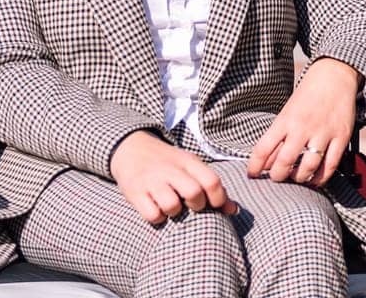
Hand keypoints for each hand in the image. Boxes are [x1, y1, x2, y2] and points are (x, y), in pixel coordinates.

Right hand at [110, 130, 238, 226]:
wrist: (131, 148)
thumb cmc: (168, 163)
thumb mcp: (190, 167)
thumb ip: (211, 186)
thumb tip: (234, 210)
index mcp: (188, 161)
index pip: (212, 181)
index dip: (218, 199)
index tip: (213, 205)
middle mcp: (171, 169)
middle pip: (194, 193)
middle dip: (196, 205)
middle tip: (190, 204)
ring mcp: (152, 180)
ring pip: (172, 205)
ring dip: (174, 212)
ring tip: (170, 206)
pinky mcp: (135, 192)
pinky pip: (152, 214)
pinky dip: (156, 217)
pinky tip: (155, 208)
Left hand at [247, 57, 358, 185]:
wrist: (334, 75)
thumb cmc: (307, 96)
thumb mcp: (287, 112)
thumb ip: (277, 138)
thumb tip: (266, 165)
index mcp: (286, 119)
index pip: (263, 147)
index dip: (255, 166)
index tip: (252, 175)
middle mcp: (303, 126)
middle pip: (285, 161)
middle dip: (277, 176)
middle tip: (277, 178)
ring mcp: (323, 132)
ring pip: (308, 167)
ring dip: (299, 178)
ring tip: (296, 177)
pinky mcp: (341, 137)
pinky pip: (330, 166)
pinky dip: (321, 178)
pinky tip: (315, 180)